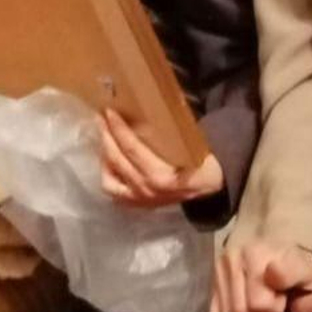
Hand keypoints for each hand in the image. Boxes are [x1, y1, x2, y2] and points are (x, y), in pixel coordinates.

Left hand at [99, 109, 223, 206]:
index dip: (118, 129)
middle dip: (106, 136)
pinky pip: (114, 192)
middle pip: (117, 159)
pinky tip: (109, 162)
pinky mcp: (137, 205)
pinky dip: (108, 177)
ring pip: (109, 179)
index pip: (131, 148)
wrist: (210, 187)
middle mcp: (147, 190)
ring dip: (104, 158)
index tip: (109, 112)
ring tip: (105, 140)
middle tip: (101, 118)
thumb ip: (171, 133)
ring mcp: (140, 200)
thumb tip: (149, 106)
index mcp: (161, 176)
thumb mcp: (192, 146)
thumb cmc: (201, 161)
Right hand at [210, 239, 311, 311]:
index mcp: (254, 253)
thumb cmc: (294, 267)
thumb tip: (272, 274)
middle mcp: (230, 259)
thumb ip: (293, 272)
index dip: (275, 310)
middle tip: (275, 309)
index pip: (258, 304)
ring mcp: (216, 272)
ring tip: (262, 310)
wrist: (277, 256)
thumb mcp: (305, 269)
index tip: (283, 299)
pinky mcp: (209, 284)